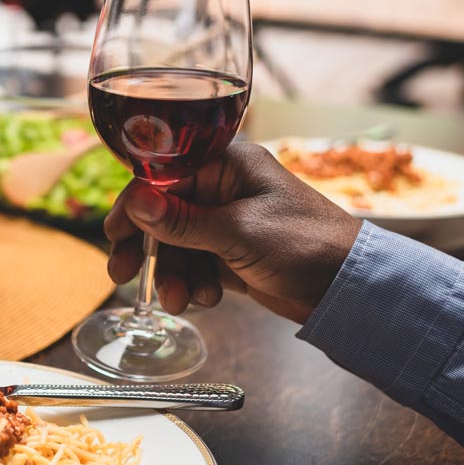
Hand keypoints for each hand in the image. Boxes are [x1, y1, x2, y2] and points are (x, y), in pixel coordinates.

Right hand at [104, 142, 361, 323]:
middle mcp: (222, 187)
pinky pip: (195, 263)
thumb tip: (134, 202)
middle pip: (162, 213)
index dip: (133, 205)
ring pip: (176, 244)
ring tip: (181, 300)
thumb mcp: (237, 232)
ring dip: (173, 274)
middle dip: (148, 248)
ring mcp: (226, 221)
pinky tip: (206, 299)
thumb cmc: (306, 244)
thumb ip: (181, 221)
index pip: (161, 176)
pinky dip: (193, 282)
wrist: (349, 288)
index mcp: (226, 163)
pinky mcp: (232, 252)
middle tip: (123, 275)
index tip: (114, 234)